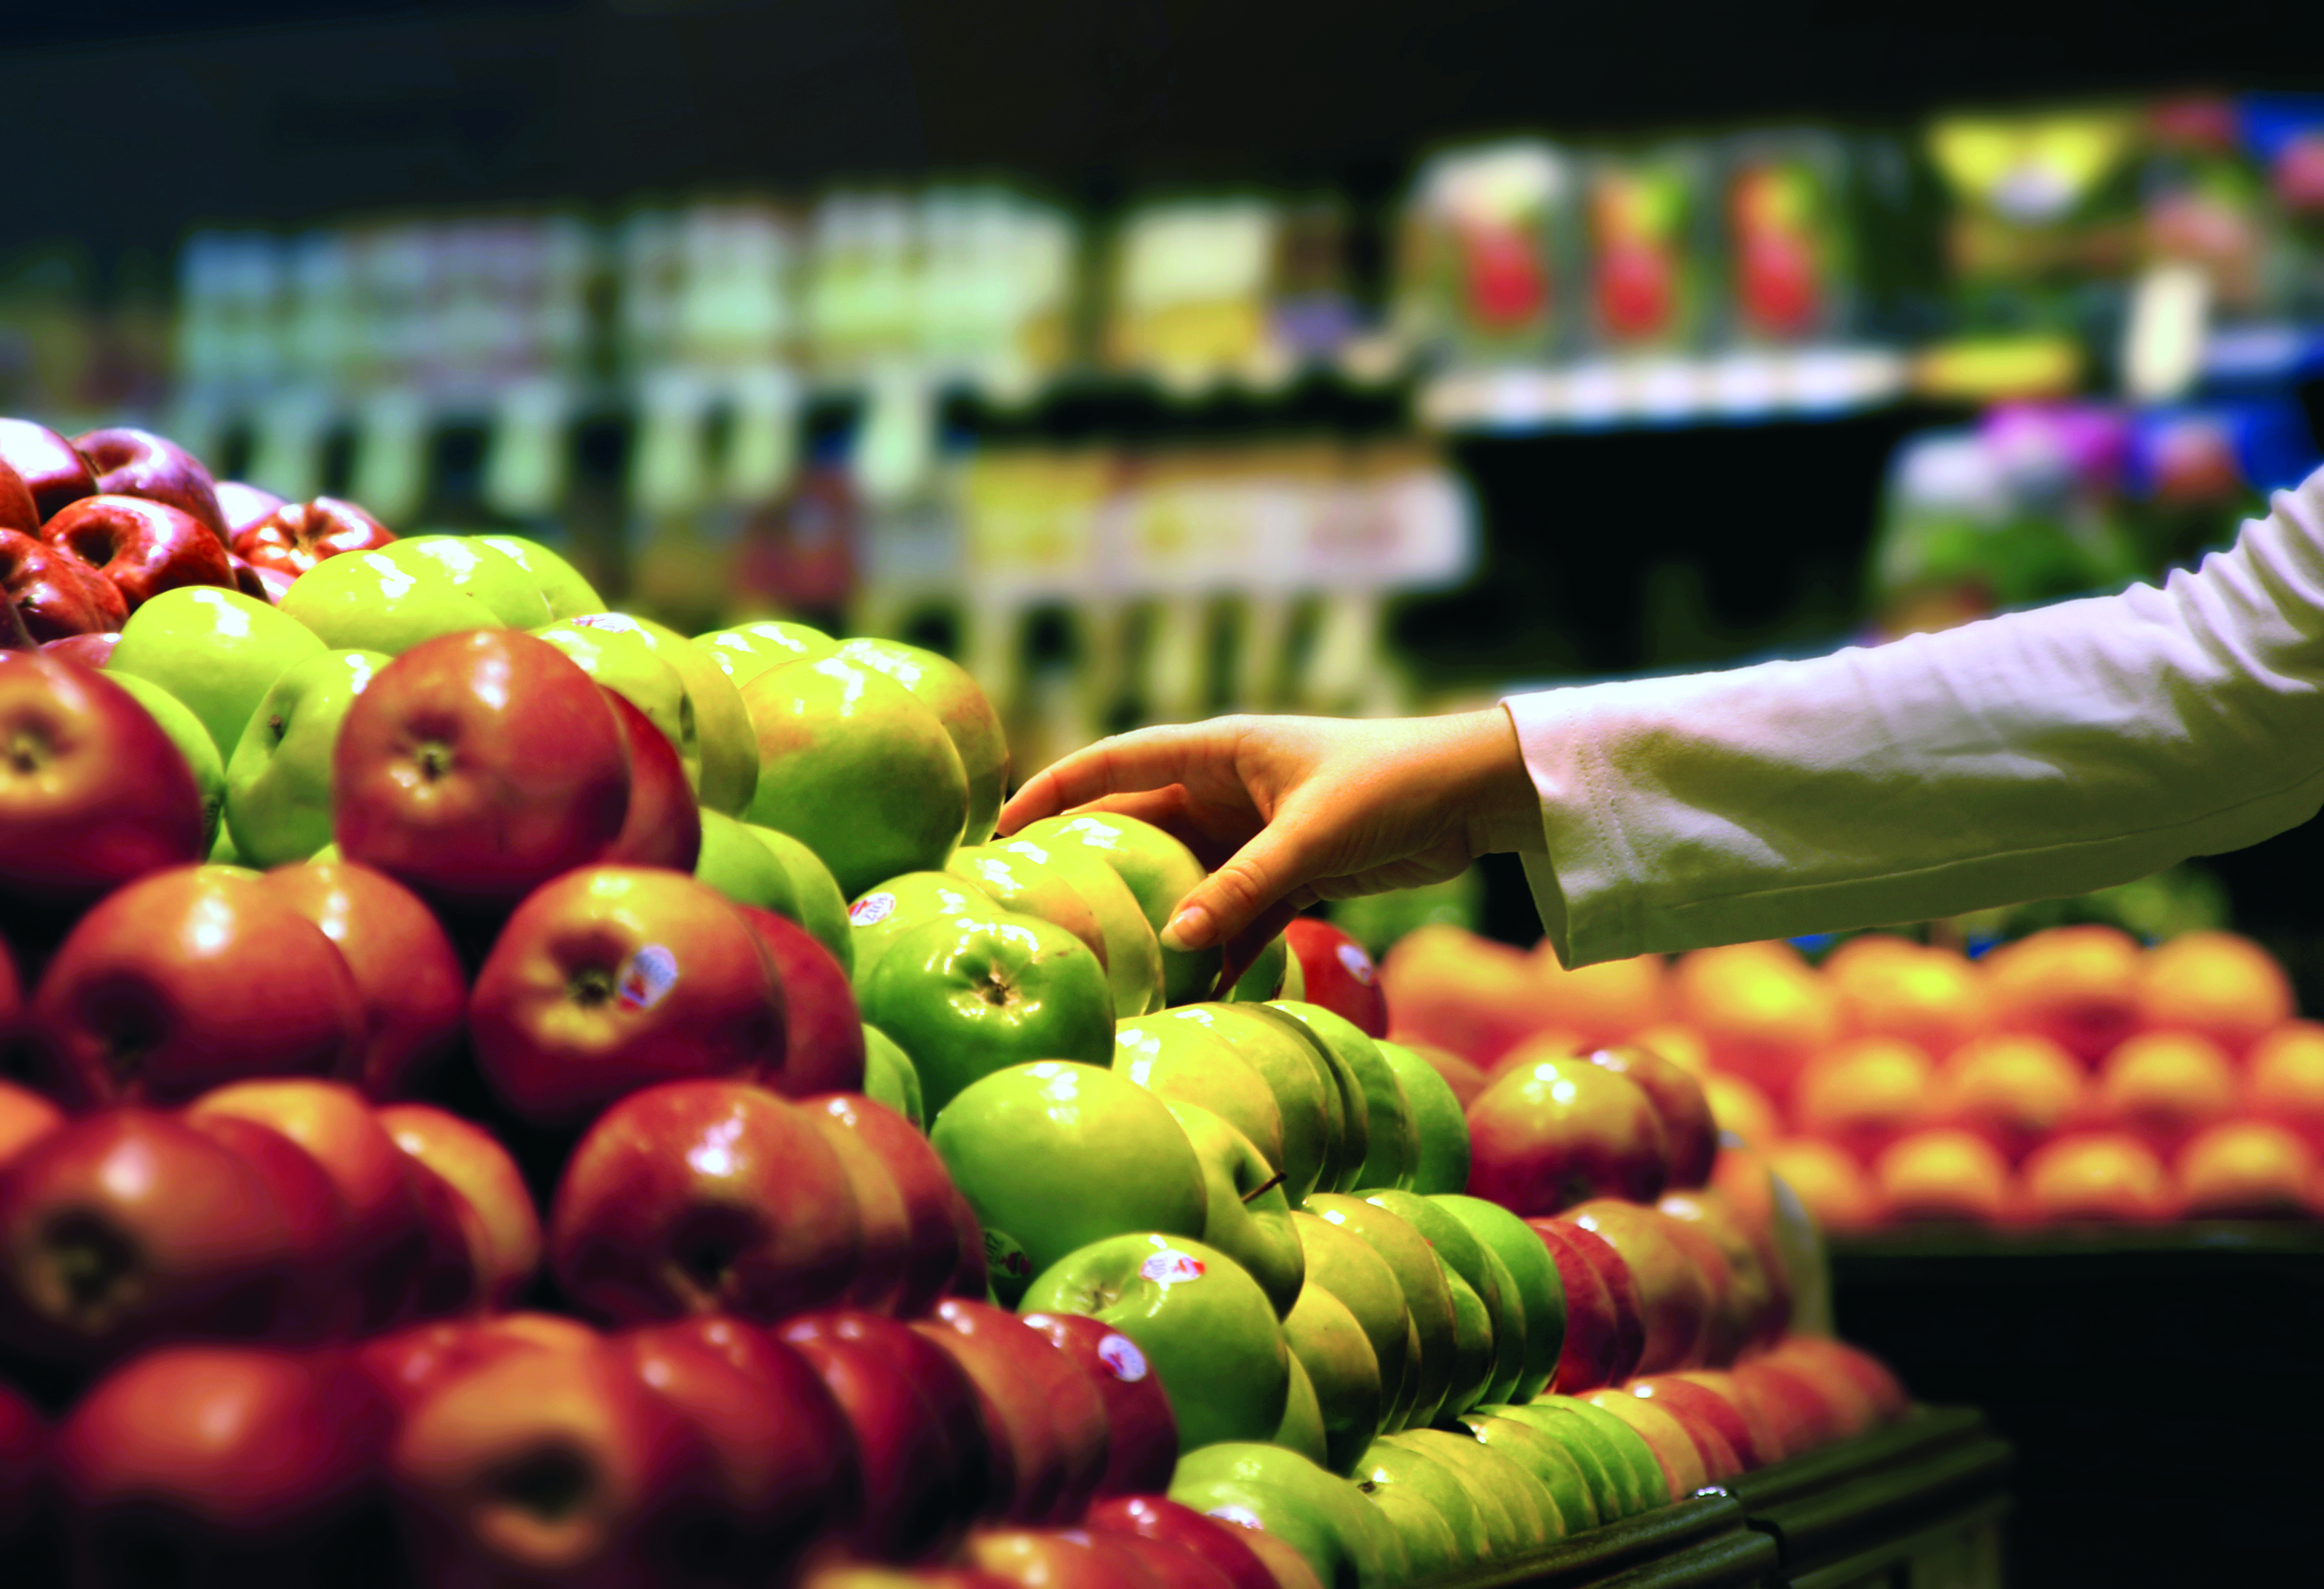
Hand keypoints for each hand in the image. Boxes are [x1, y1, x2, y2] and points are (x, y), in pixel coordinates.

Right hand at [997, 708, 1539, 958]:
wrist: (1475, 796)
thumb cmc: (1391, 788)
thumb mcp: (1308, 839)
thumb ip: (1240, 890)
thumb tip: (1171, 942)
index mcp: (1219, 750)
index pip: (1114, 764)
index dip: (1053, 792)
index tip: (999, 828)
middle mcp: (1227, 787)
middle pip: (1139, 828)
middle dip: (1095, 868)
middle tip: (1039, 912)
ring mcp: (1256, 831)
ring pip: (1187, 880)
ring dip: (1158, 919)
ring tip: (1110, 967)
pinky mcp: (1291, 871)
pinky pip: (1235, 913)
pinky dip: (1217, 948)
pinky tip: (1193, 992)